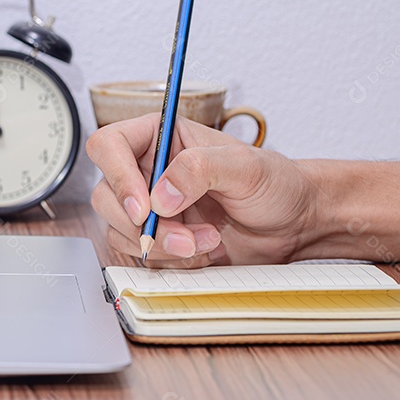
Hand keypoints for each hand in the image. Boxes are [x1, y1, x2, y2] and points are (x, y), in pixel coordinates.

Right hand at [86, 114, 318, 266]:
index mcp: (159, 137)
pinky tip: (203, 251)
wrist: (293, 225)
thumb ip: (200, 168)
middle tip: (184, 236)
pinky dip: (169, 261)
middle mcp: (147, 170)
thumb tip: (160, 195)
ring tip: (206, 242)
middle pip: (106, 196)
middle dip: (144, 225)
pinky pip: (138, 255)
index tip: (145, 208)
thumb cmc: (275, 184)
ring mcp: (150, 207)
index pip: (108, 145)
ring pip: (119, 230)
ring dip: (161, 246)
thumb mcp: (245, 166)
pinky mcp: (157, 238)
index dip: (117, 176)